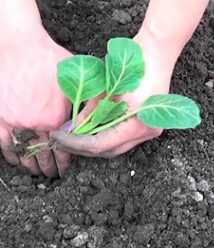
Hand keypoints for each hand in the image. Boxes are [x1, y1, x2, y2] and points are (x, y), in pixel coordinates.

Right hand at [0, 1, 71, 176]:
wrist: (19, 44)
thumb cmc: (49, 59)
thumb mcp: (73, 81)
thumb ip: (81, 104)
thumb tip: (87, 121)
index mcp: (54, 118)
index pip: (62, 150)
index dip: (64, 162)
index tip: (65, 169)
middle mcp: (34, 124)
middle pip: (42, 155)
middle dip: (48, 168)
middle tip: (52, 175)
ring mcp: (13, 121)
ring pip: (22, 152)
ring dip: (29, 165)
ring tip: (35, 172)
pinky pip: (3, 142)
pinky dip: (9, 154)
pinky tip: (15, 160)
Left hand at [51, 34, 177, 157]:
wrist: (157, 52)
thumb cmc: (133, 63)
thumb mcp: (105, 88)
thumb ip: (89, 112)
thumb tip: (73, 129)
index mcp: (136, 124)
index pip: (99, 145)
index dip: (76, 144)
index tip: (58, 137)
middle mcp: (146, 133)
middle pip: (109, 151)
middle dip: (84, 147)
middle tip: (64, 139)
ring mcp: (150, 130)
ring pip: (117, 146)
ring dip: (96, 143)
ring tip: (76, 135)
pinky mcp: (149, 125)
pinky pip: (125, 138)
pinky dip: (108, 136)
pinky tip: (95, 129)